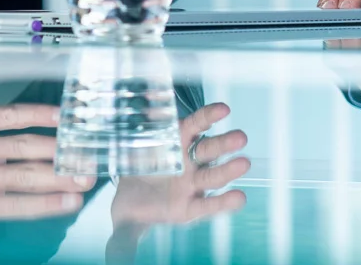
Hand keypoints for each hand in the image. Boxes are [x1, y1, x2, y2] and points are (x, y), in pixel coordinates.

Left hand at [0, 98, 89, 257]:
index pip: (23, 206)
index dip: (53, 204)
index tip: (76, 201)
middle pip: (33, 176)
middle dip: (66, 176)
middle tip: (91, 174)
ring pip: (29, 146)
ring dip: (60, 148)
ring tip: (83, 149)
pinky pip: (13, 115)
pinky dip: (40, 115)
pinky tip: (60, 116)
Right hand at [109, 103, 248, 230]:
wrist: (128, 184)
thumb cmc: (133, 211)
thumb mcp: (127, 228)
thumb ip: (125, 243)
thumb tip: (116, 262)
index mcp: (184, 208)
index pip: (207, 207)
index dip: (222, 203)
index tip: (239, 198)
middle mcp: (191, 183)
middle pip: (212, 176)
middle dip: (228, 170)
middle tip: (244, 163)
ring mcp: (187, 159)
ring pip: (208, 151)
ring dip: (224, 144)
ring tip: (240, 138)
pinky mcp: (179, 136)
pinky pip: (196, 126)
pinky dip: (208, 117)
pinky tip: (222, 110)